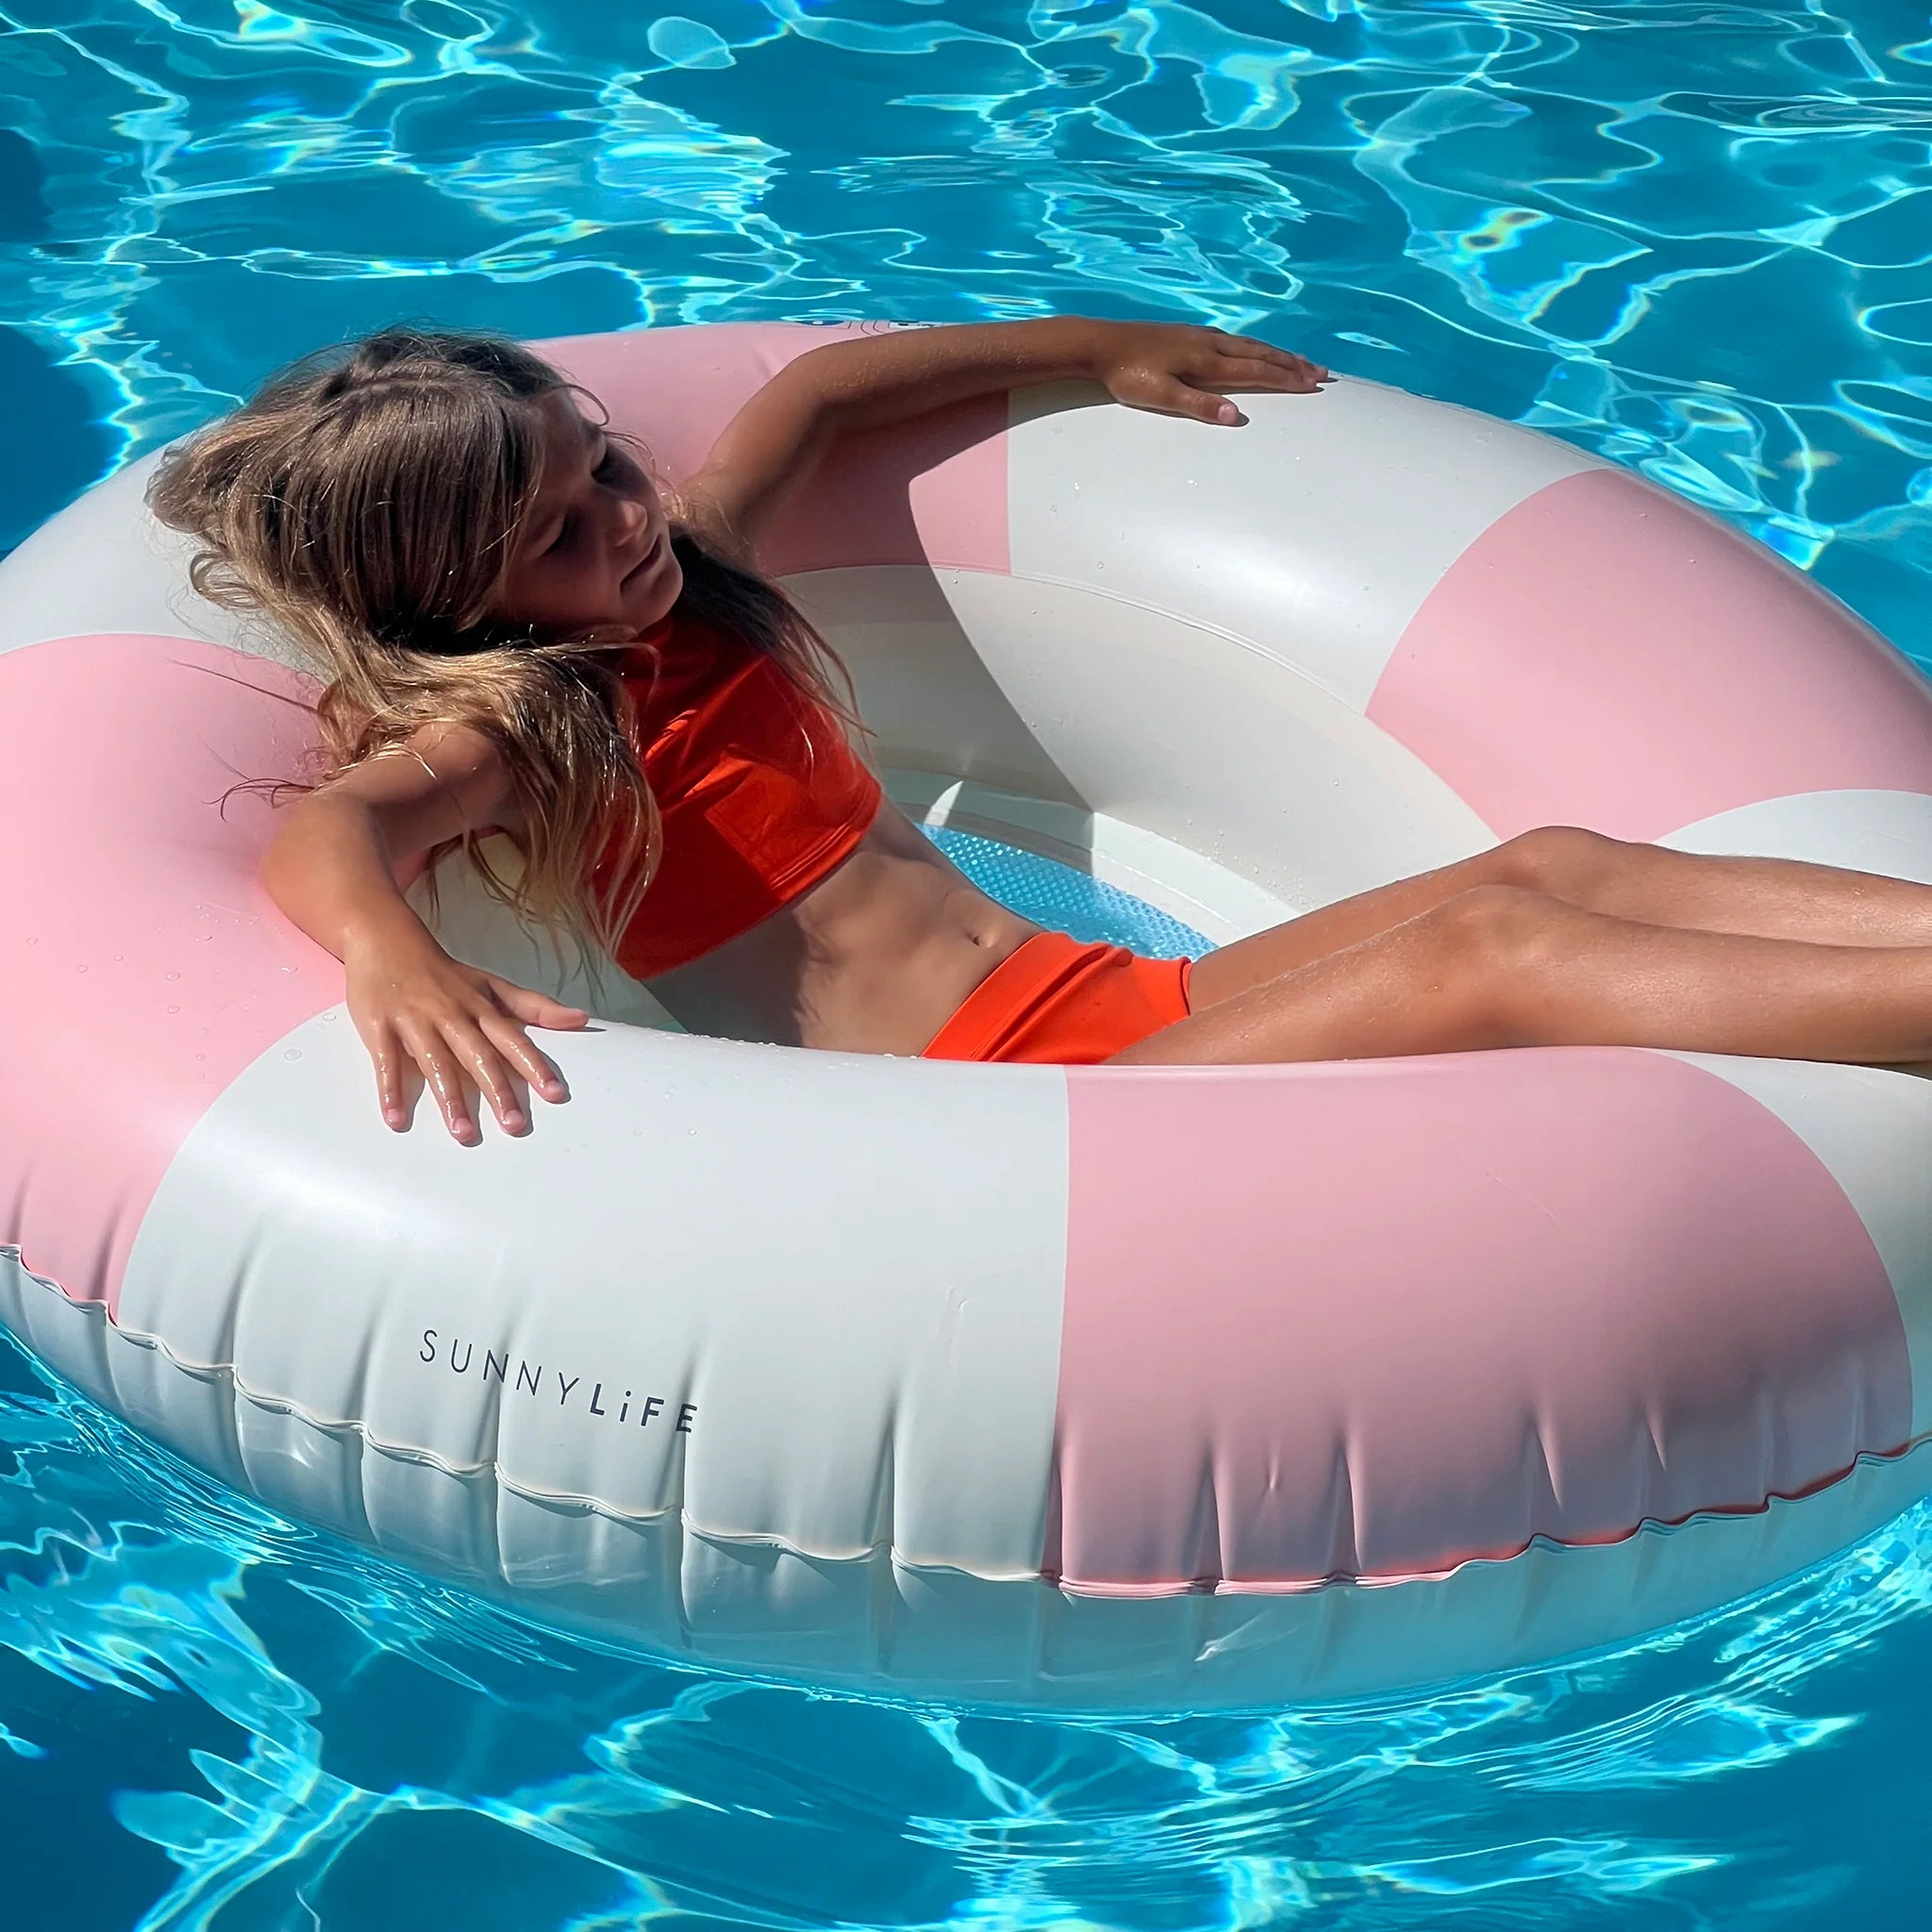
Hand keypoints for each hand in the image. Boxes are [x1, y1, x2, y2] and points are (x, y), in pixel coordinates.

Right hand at [345, 931, 587, 1144]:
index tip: (555, 1094)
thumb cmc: (445, 973)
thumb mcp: (491, 984)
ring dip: (450, 1098)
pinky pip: (386, 1061)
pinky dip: (389, 1090)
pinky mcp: (379, 1026)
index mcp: (479, 1008)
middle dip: (498, 1090)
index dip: (534, 1066)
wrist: (386, 939)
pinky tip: (395, 1119)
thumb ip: (533, 1007)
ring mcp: (414, 1020)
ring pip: (435, 1062)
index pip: (512, 1040)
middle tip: (515, 1125)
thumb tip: (581, 1018)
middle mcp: (451, 1015)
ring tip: (463, 1133)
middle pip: (478, 1055)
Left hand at [1084, 320, 1328, 425]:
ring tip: (1300, 360)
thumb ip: (1198, 406)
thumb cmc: (1127, 374)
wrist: (1100, 343)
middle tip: (1323, 372)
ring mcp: (1200, 336)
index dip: (1287, 379)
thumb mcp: (1160, 396)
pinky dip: (1254, 346)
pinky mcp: (1188, 334)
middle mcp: (1210, 344)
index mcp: (1207, 361)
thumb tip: (1235, 416)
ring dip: (1277, 353)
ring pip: (1249, 344)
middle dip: (1293, 364)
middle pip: (1261, 354)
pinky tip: (1253, 349)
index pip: (1257, 371)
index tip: (1314, 385)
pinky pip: (1234, 340)